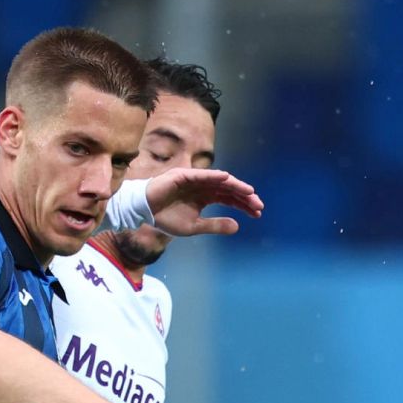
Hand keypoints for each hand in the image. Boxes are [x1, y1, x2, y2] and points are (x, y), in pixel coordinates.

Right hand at [144, 168, 262, 236]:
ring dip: (235, 186)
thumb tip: (237, 226)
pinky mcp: (184, 175)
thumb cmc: (165, 218)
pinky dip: (214, 176)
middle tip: (259, 205)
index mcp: (205, 197)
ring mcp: (195, 180)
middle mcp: (203, 186)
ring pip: (219, 181)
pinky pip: (202, 175)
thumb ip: (214, 225)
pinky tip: (228, 180)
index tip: (258, 213)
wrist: (143, 211)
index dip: (244, 205)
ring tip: (249, 192)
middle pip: (229, 189)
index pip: (229, 198)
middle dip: (244, 197)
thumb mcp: (194, 226)